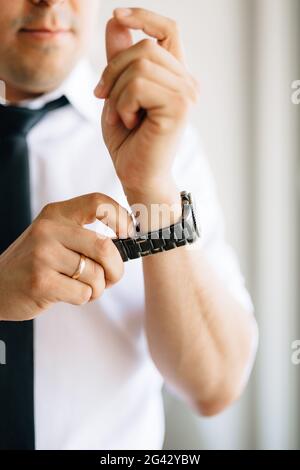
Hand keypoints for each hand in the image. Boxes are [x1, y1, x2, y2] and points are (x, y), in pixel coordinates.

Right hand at [0, 193, 131, 320]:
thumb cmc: (35, 263)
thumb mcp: (54, 237)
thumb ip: (84, 236)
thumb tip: (126, 244)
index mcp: (56, 214)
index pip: (98, 202)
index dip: (121, 217)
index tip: (128, 234)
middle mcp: (49, 230)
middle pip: (104, 246)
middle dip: (116, 268)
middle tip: (112, 277)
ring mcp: (43, 256)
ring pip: (96, 274)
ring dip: (97, 288)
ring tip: (83, 287)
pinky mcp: (41, 282)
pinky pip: (84, 293)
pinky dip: (84, 298)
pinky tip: (67, 294)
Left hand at [95, 8, 198, 201]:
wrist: (137, 176)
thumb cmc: (129, 140)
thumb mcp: (117, 93)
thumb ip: (119, 60)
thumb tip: (115, 21)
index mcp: (175, 77)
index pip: (168, 30)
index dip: (144, 16)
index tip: (118, 15)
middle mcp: (186, 82)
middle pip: (144, 47)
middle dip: (113, 70)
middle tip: (103, 97)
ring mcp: (186, 93)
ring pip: (138, 65)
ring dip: (116, 92)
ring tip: (120, 116)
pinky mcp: (179, 106)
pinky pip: (137, 86)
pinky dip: (122, 104)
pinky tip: (129, 123)